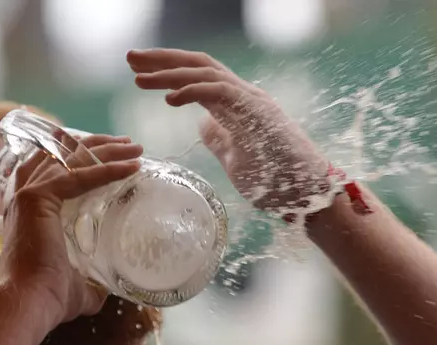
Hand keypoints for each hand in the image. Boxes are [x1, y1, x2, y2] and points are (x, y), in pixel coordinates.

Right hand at [0, 134, 142, 327]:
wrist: (29, 304)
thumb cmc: (49, 299)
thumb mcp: (78, 284)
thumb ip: (92, 280)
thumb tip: (109, 288)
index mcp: (30, 213)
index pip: (54, 171)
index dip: (83, 159)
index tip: (115, 156)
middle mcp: (24, 198)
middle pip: (61, 155)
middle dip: (97, 145)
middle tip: (129, 144)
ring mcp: (28, 196)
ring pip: (70, 158)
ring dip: (105, 150)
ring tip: (134, 147)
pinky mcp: (36, 199)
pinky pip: (77, 175)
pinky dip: (106, 169)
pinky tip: (131, 168)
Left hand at [129, 48, 336, 218]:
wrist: (307, 194)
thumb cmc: (276, 181)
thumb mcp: (236, 158)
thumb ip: (220, 139)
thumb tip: (203, 126)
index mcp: (237, 103)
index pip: (198, 75)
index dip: (167, 70)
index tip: (137, 71)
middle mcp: (244, 94)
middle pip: (198, 65)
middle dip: (162, 59)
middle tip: (129, 57)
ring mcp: (252, 101)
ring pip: (205, 73)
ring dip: (169, 74)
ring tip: (138, 78)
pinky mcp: (256, 113)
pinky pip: (219, 93)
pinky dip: (192, 91)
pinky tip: (168, 99)